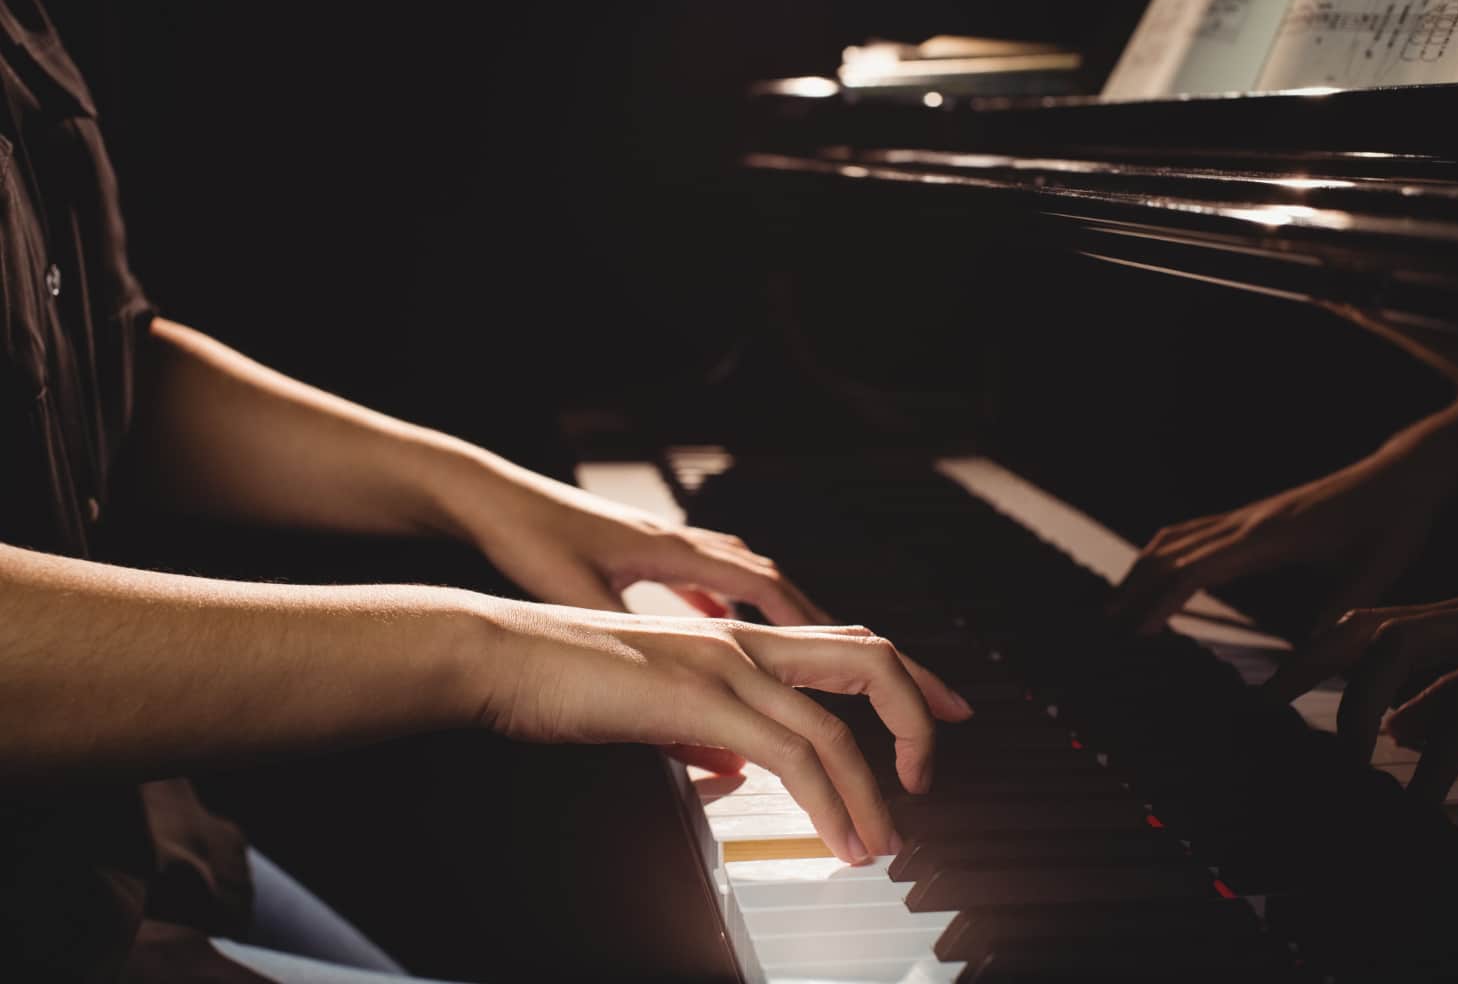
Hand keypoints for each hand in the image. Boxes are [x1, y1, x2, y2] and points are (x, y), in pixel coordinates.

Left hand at [449, 458, 830, 624]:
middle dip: (811, 619)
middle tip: (848, 659)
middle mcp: (677, 539)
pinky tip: (719, 630)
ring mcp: (659, 541)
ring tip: (798, 650)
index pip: (764, 586)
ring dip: (773, 611)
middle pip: (767, 579)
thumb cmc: (526, 536)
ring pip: (738, 575)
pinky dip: (723, 603)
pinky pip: (699, 576)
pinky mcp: (636, 550)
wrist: (484, 495)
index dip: (808, 624)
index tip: (844, 659)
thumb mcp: (580, 602)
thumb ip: (630, 659)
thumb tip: (674, 717)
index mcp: (673, 549)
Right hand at [477, 602, 974, 862]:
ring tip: (884, 842)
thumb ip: (706, 724)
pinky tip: (839, 837)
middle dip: (920, 713)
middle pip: (870, 658)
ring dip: (874, 790)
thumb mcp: (652, 699)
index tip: (940, 713)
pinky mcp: (700, 700)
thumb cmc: (561, 674)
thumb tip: (739, 760)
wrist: (498, 652)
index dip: (906, 677)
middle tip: (932, 773)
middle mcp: (742, 640)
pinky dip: (831, 802)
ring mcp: (724, 665)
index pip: (845, 642)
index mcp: (733, 635)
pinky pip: (793, 754)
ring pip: (838, 723)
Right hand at [1108, 451, 1436, 636]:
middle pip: (1170, 554)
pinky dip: (1159, 554)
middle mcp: (1247, 522)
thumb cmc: (1392, 522)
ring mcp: (1244, 516)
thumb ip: (1341, 607)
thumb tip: (1312, 651)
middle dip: (1134, 590)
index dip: (1162, 601)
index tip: (1138, 633)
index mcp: (1271, 536)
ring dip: (1139, 570)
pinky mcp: (1248, 518)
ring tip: (1115, 605)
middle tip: (1106, 628)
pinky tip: (1150, 574)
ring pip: (1172, 540)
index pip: (1197, 569)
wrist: (1399, 476)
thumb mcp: (1378, 568)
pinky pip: (1188, 533)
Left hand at [1263, 593, 1457, 826]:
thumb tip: (1393, 731)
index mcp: (1454, 618)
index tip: (1261, 706)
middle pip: (1396, 644)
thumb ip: (1440, 699)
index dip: (1309, 662)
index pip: (1361, 629)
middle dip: (1360, 704)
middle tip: (1344, 766)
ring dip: (1436, 763)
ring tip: (1414, 814)